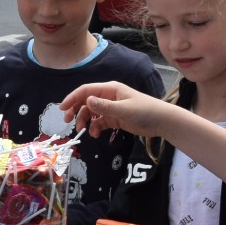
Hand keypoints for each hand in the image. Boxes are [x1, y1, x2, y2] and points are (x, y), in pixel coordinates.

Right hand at [60, 81, 177, 138]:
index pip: (86, 91)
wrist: (162, 121)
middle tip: (69, 122)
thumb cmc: (145, 111)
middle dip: (76, 110)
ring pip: (91, 113)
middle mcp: (108, 96)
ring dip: (85, 121)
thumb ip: (104, 107)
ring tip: (83, 131)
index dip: (72, 98)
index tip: (62, 109)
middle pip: (86, 101)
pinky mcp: (115, 118)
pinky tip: (96, 135)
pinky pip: (100, 122)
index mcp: (110, 89)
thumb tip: (87, 101)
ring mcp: (111, 108)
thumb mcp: (124, 109)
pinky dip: (95, 128)